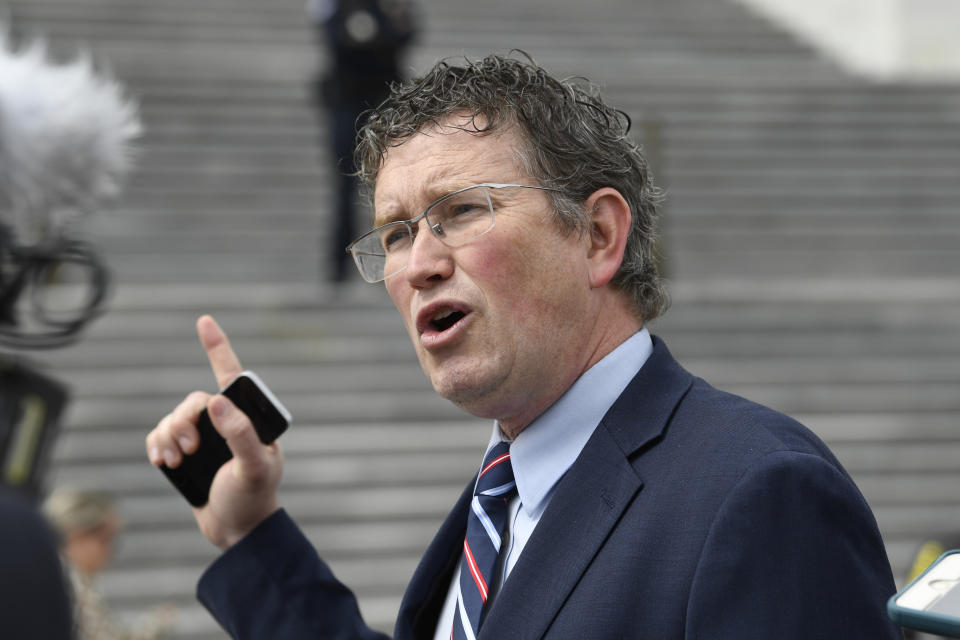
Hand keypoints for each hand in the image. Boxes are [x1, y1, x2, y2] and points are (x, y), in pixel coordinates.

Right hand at [145, 315, 282, 548]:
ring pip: (174, 418)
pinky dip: (157, 444)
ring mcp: (205, 437)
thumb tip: (217, 401)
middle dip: (184, 420)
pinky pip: (161, 435)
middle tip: (190, 448)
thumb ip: (241, 434)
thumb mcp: (254, 467)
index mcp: (250, 419)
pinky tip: (162, 460)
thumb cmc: (253, 497)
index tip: (203, 320)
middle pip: (194, 401)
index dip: (216, 347)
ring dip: (169, 435)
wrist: (237, 530)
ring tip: (177, 460)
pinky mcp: (186, 453)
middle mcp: (227, 422)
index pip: (232, 377)